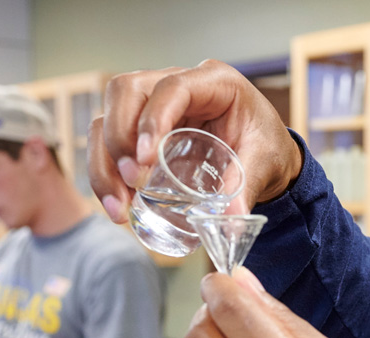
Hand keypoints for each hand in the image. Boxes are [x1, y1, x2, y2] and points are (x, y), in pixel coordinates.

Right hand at [88, 60, 303, 223]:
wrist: (264, 154)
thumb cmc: (266, 146)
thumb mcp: (263, 162)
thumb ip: (246, 188)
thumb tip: (229, 224)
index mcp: (213, 82)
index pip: (171, 87)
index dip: (152, 119)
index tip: (147, 159)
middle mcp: (175, 85)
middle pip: (124, 92)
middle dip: (119, 138)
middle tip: (133, 181)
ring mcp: (152, 105)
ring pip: (107, 118)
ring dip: (104, 163)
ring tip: (119, 206)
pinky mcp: (140, 130)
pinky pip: (109, 144)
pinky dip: (105, 174)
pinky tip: (116, 205)